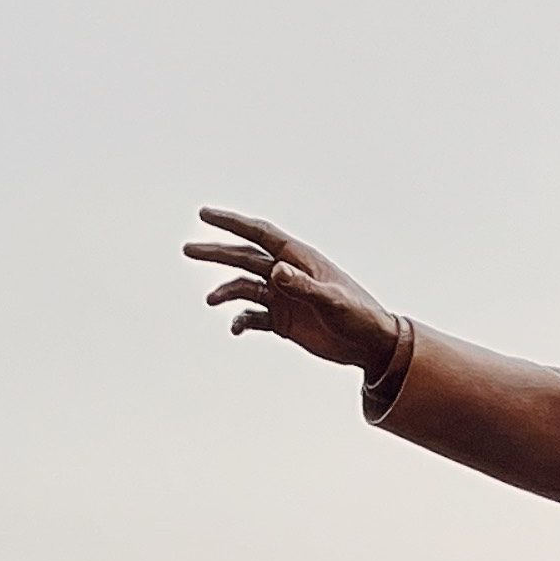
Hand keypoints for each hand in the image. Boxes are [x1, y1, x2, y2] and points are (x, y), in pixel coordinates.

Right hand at [186, 206, 399, 374]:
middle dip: (217, 253)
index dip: (232, 223)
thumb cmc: (360, 316)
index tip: (204, 214)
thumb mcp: (333, 301)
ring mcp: (283, 297)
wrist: (372, 345)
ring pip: (245, 288)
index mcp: (299, 260)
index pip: (260, 234)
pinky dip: (240, 321)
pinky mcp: (283, 321)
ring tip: (211, 301)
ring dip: (226, 292)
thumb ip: (305, 286)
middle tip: (188, 250)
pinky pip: (253, 318)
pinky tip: (235, 329)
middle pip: (244, 258)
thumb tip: (276, 271)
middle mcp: (287, 275)